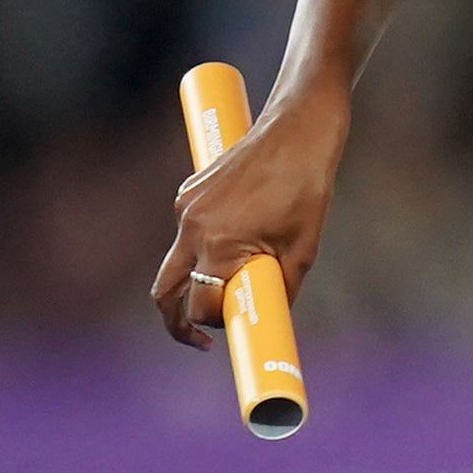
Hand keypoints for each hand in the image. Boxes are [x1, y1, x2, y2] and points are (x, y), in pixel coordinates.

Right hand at [153, 86, 347, 346]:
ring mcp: (185, 208)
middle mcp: (192, 228)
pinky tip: (245, 233)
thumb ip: (279, 289)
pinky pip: (189, 232)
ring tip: (241, 275)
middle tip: (200, 339)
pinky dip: (206, 247)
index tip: (224, 337)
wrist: (296, 132)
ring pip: (178, 260)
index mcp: (219, 246)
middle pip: (166, 290)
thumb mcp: (302, 250)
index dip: (213, 324)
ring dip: (200, 277)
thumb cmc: (306, 191)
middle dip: (175, 321)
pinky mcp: (188, 193)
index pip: (199, 305)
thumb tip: (265, 318)